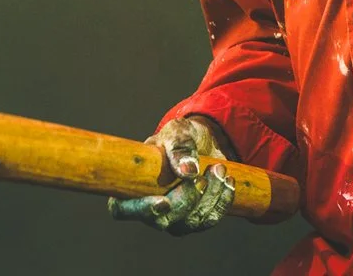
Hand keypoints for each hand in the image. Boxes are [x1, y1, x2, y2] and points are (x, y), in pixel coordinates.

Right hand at [107, 116, 236, 235]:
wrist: (204, 142)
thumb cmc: (181, 136)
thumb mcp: (178, 131)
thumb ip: (179, 146)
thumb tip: (188, 171)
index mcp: (132, 186)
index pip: (123, 209)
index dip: (142, 210)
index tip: (164, 202)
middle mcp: (151, 208)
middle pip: (164, 220)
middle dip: (188, 199)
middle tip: (204, 174)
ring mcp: (174, 217)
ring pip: (190, 221)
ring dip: (209, 197)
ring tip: (219, 168)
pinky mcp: (196, 218)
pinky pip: (209, 219)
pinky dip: (222, 201)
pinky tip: (228, 181)